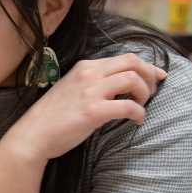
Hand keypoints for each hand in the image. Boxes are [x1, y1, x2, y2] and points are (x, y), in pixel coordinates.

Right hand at [3, 53, 167, 164]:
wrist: (33, 135)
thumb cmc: (52, 117)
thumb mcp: (71, 89)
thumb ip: (93, 84)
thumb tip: (120, 88)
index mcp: (84, 67)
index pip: (125, 58)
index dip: (147, 66)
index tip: (158, 76)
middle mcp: (89, 74)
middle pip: (133, 62)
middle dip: (150, 75)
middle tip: (151, 92)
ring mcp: (91, 91)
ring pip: (133, 79)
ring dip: (144, 93)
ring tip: (141, 106)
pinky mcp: (93, 111)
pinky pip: (128, 106)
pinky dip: (138, 113)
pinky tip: (136, 121)